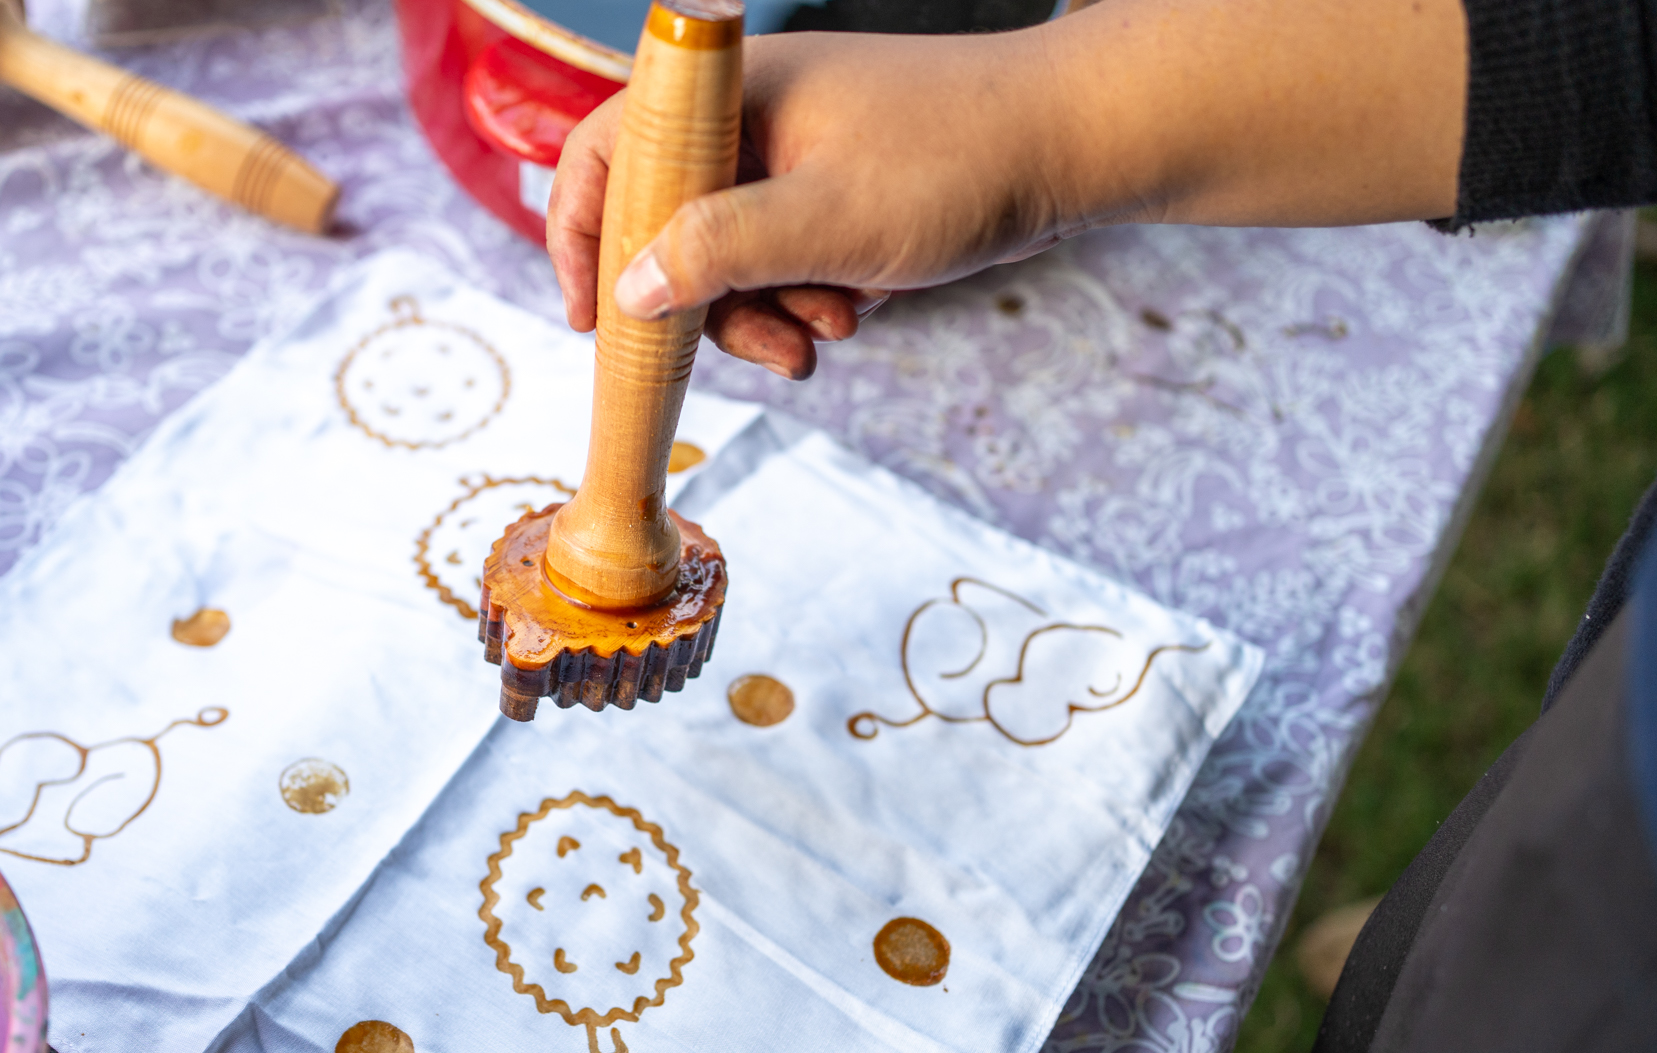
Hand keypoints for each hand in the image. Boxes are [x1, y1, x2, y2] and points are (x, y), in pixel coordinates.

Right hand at [548, 29, 1071, 378]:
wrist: (1075, 143)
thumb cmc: (958, 162)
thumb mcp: (825, 222)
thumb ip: (719, 252)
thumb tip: (631, 290)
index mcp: (728, 95)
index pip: (606, 151)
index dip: (580, 234)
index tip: (594, 319)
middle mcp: (749, 116)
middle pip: (669, 223)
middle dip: (711, 304)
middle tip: (767, 353)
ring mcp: (792, 151)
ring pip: (731, 252)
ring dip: (767, 311)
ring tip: (831, 337)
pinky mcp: (832, 184)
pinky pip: (783, 254)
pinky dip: (805, 295)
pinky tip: (854, 315)